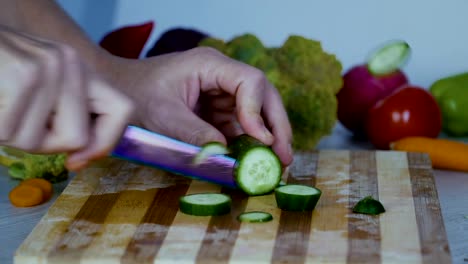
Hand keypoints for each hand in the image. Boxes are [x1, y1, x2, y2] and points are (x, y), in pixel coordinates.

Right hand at [0, 26, 133, 169]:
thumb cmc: (2, 76)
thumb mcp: (43, 94)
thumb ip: (68, 120)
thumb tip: (79, 161)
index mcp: (80, 68)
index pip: (123, 109)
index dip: (106, 142)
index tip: (77, 159)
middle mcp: (69, 62)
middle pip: (78, 137)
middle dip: (45, 141)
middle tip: (22, 116)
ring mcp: (47, 67)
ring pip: (40, 142)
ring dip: (14, 134)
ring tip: (5, 105)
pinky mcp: (22, 77)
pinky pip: (12, 135)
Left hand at [108, 47, 292, 164]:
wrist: (118, 94)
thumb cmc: (136, 97)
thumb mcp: (164, 117)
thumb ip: (196, 134)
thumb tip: (227, 154)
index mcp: (210, 65)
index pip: (251, 82)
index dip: (260, 112)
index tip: (262, 141)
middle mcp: (222, 75)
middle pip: (263, 95)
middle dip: (276, 126)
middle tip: (285, 157)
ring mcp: (221, 91)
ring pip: (257, 112)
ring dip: (268, 137)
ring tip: (277, 165)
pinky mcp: (217, 108)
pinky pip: (241, 124)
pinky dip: (250, 143)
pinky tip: (257, 161)